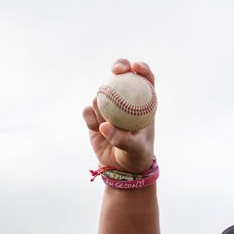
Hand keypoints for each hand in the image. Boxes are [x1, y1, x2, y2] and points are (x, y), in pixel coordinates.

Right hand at [83, 59, 155, 173]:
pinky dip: (90, 118)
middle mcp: (127, 101)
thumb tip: (105, 126)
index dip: (141, 69)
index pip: (145, 80)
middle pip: (122, 76)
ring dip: (101, 107)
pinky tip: (96, 128)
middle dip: (119, 67)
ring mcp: (110, 107)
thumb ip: (122, 138)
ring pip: (101, 94)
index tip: (135, 68)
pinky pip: (88, 110)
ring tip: (106, 126)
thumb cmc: (136, 155)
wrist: (121, 167)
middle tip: (115, 72)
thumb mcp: (135, 149)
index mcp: (144, 104)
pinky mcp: (95, 116)